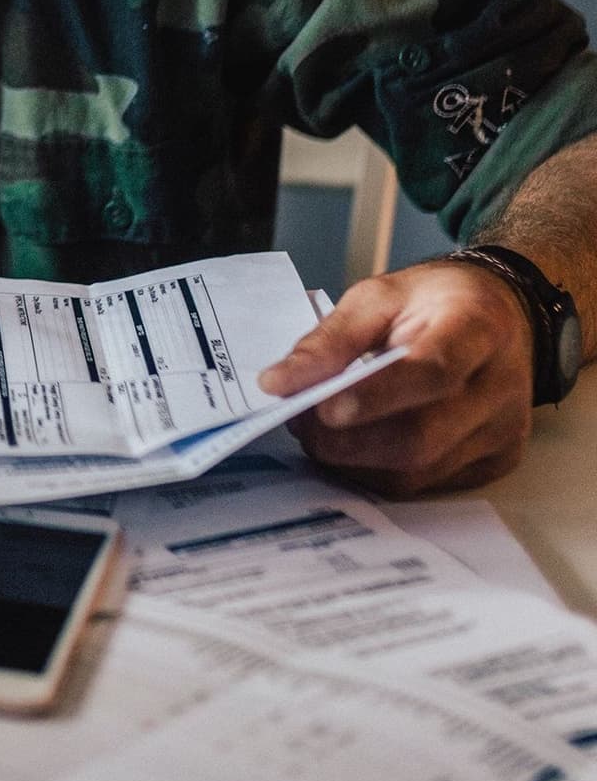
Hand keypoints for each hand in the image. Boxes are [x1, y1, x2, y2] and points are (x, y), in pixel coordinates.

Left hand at [256, 260, 534, 496]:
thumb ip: (329, 340)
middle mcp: (501, 387)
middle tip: (300, 421)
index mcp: (478, 327)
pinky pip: (428, 482)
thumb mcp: (377, 297)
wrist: (502, 315)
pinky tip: (354, 444)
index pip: (432, 372)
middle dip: (350, 440)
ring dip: (356, 459)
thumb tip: (277, 383)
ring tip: (318, 430)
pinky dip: (379, 469)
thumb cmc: (433, 301)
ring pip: (421, 469)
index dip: (376, 396)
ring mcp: (504, 432)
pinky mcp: (495, 461)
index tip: (323, 407)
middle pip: (424, 435)